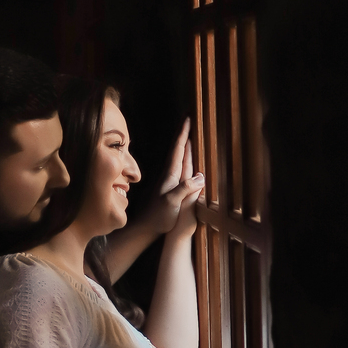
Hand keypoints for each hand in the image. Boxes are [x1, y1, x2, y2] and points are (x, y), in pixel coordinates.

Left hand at [141, 119, 204, 241]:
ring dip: (187, 147)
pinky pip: (183, 169)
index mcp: (171, 175)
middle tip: (193, 122)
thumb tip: (201, 176)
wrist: (146, 228)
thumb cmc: (158, 216)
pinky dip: (187, 160)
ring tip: (193, 136)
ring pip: (181, 159)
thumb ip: (185, 189)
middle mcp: (171, 176)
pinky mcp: (173, 189)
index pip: (178, 150)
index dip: (183, 134)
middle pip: (180, 151)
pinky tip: (190, 162)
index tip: (188, 119)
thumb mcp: (172, 202)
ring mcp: (172, 182)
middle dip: (186, 136)